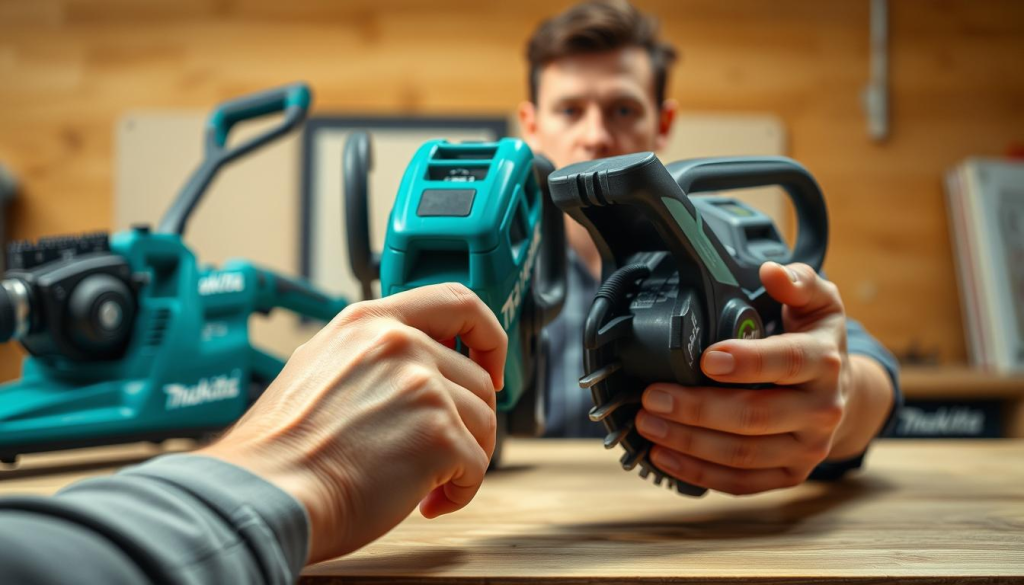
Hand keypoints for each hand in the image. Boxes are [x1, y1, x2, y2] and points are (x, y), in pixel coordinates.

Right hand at [198, 283, 506, 562]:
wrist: (264, 494)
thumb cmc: (281, 449)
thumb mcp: (318, 366)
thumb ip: (371, 356)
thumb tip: (416, 368)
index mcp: (369, 322)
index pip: (457, 301)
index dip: (487, 334)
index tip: (489, 367)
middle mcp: (400, 345)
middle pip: (476, 378)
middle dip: (469, 420)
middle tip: (444, 451)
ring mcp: (423, 387)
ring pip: (483, 422)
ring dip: (464, 458)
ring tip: (426, 484)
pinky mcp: (439, 435)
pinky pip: (477, 466)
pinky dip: (460, 491)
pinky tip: (426, 503)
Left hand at [635, 262, 884, 494]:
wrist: (844, 393)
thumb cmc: (816, 342)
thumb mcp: (818, 302)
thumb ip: (798, 281)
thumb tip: (774, 271)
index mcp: (824, 362)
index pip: (786, 362)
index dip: (747, 362)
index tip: (705, 358)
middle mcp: (821, 410)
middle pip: (754, 416)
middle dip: (696, 409)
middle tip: (651, 397)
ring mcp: (807, 448)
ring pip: (743, 455)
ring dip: (688, 443)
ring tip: (647, 424)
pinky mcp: (789, 475)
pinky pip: (741, 483)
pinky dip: (698, 474)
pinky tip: (663, 456)